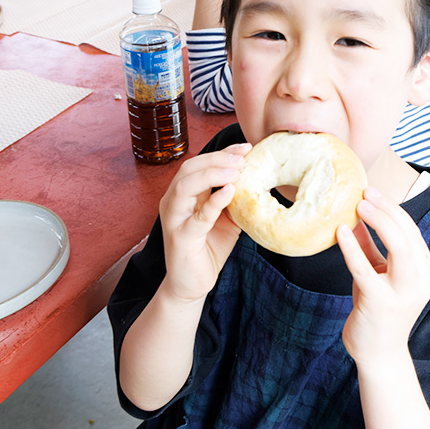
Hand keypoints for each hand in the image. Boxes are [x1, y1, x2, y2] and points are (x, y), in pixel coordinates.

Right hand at [158, 143, 250, 302]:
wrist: (193, 283)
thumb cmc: (209, 247)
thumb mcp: (226, 217)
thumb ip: (234, 198)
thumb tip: (256, 176)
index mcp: (183, 194)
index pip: (199, 164)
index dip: (222, 152)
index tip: (246, 147)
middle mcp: (173, 202)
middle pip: (190, 169)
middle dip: (217, 158)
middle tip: (242, 156)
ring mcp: (174, 219)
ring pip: (185, 186)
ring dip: (212, 174)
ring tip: (237, 170)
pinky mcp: (181, 238)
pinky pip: (197, 216)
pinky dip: (213, 201)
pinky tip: (230, 191)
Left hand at [337, 187, 429, 365]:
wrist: (378, 353)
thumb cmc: (378, 311)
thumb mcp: (377, 273)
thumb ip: (369, 246)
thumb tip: (354, 216)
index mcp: (424, 270)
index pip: (412, 231)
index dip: (393, 209)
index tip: (373, 193)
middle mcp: (420, 280)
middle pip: (408, 234)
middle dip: (388, 210)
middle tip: (366, 193)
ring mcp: (402, 293)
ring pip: (398, 247)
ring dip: (378, 222)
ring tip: (358, 206)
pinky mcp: (380, 302)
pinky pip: (365, 269)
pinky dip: (352, 247)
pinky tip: (340, 232)